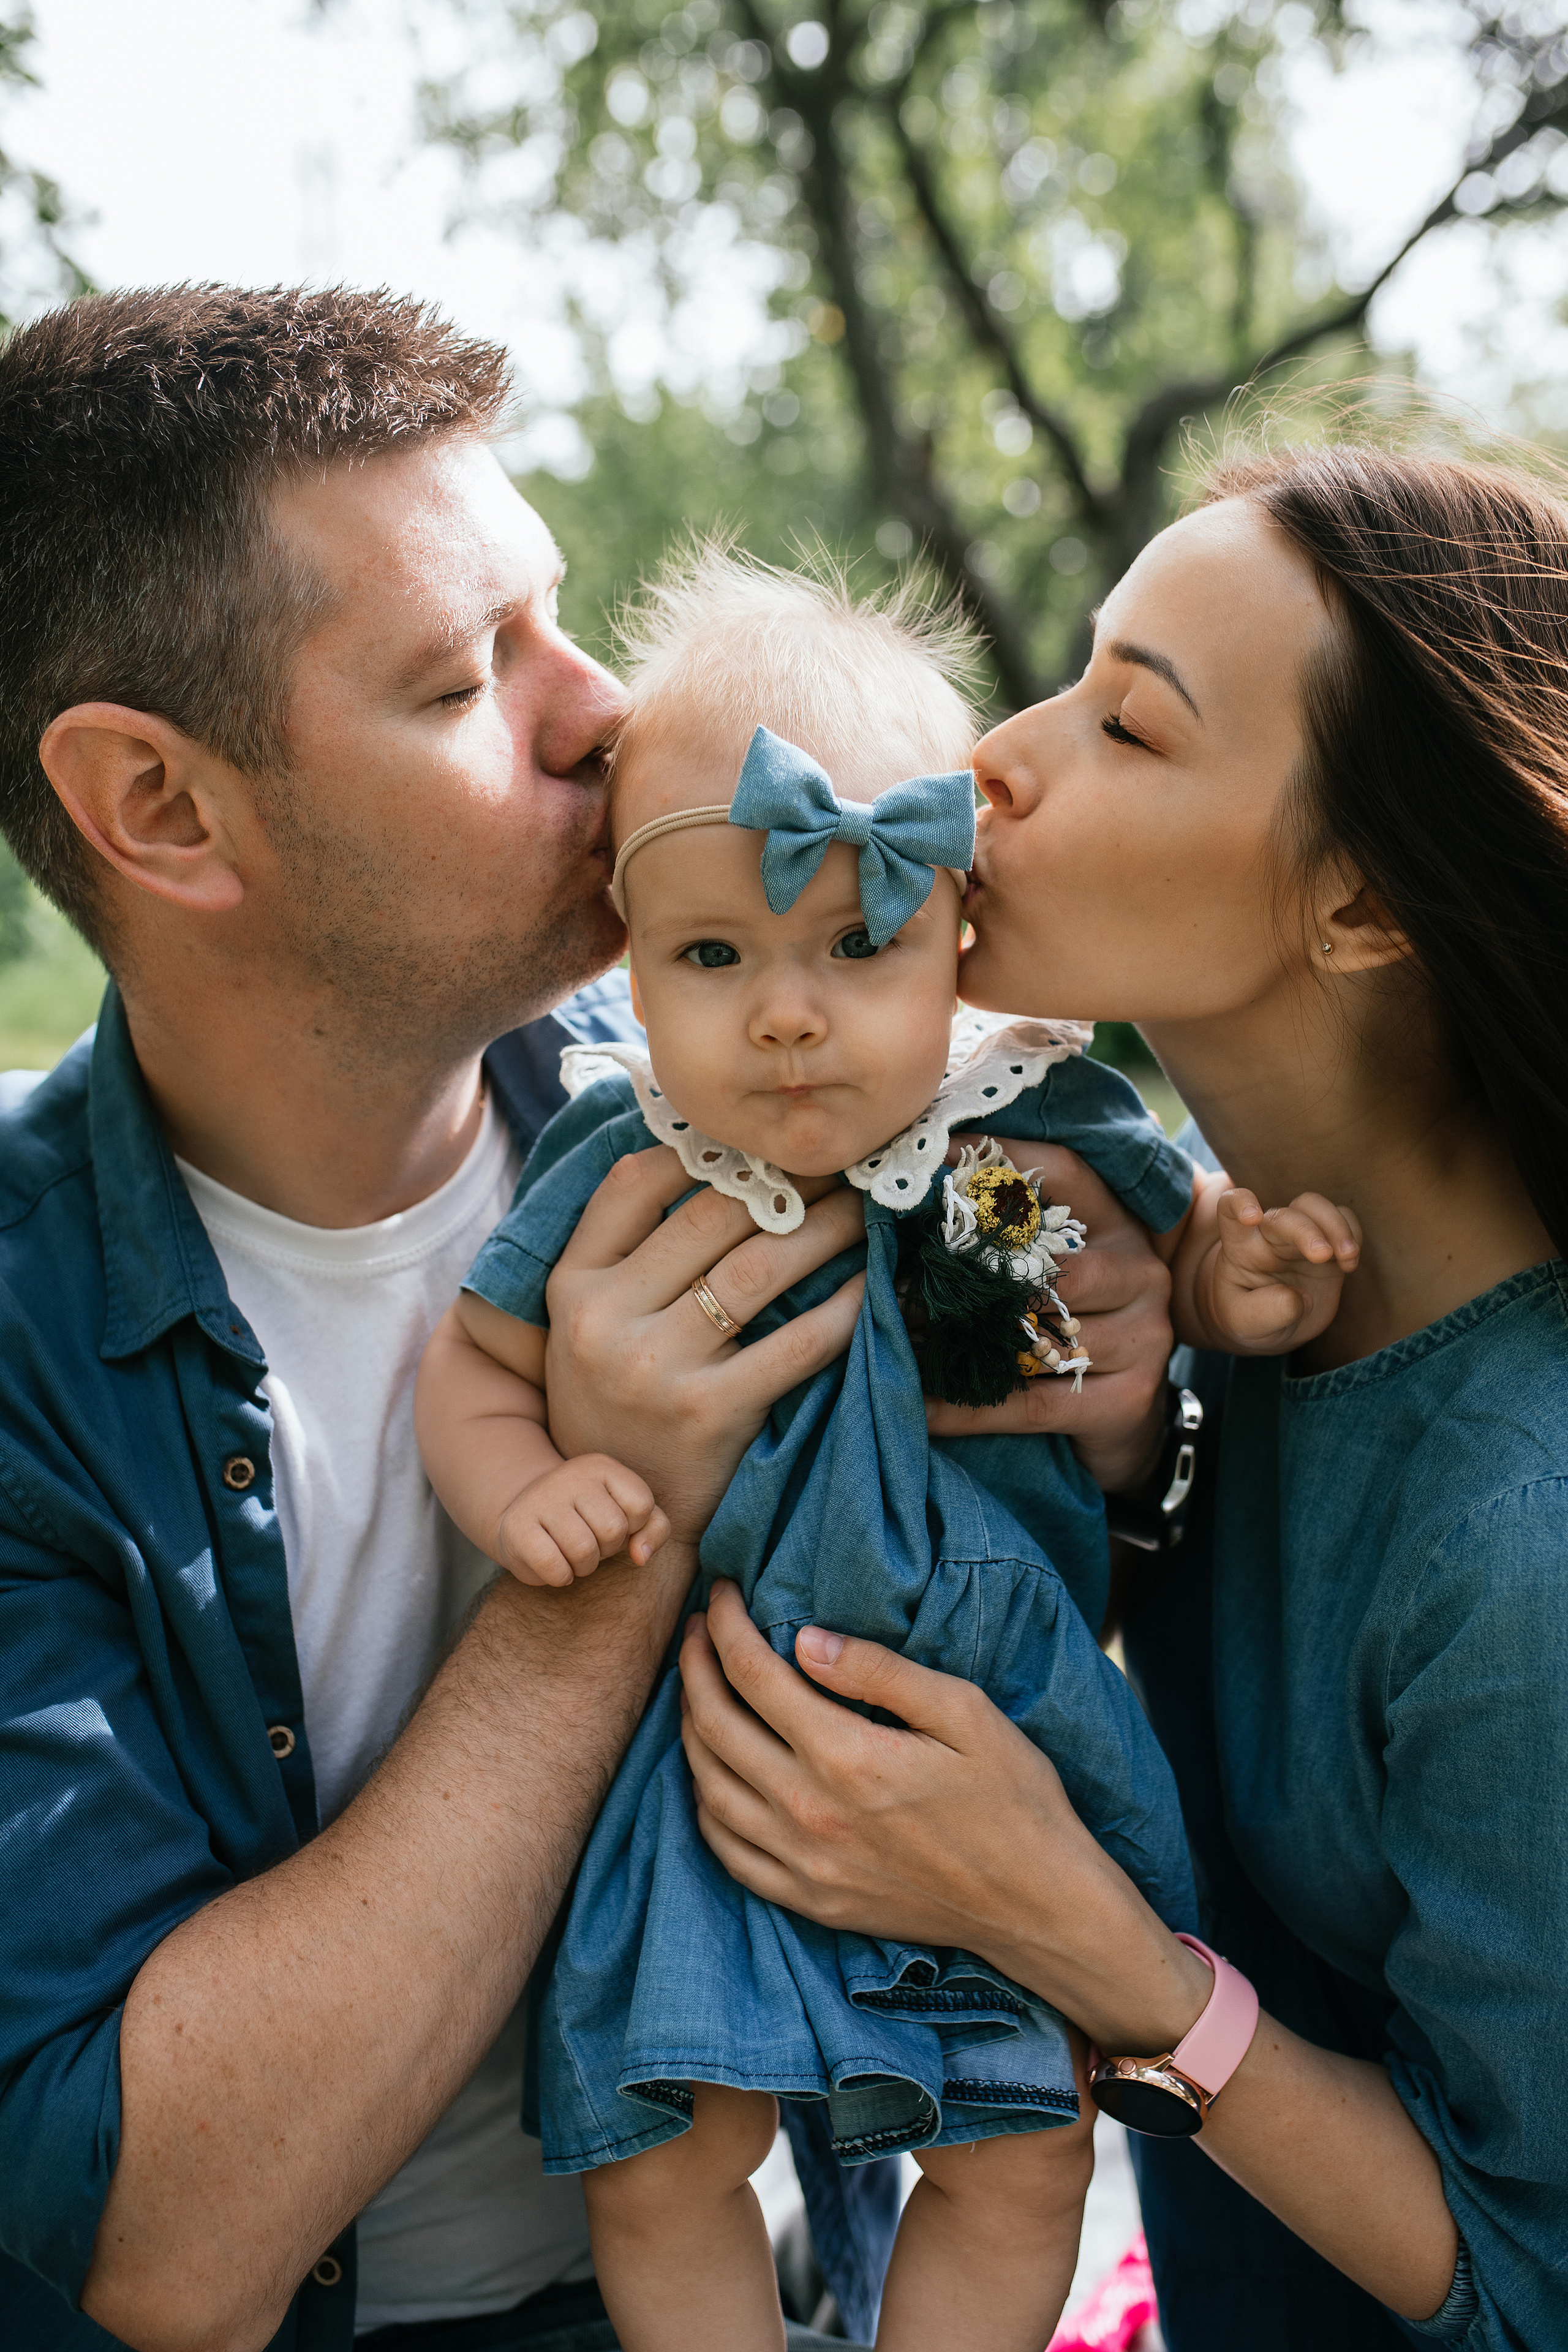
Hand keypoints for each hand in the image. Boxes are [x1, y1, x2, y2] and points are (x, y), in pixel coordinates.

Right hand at [495, 1454, 670, 1587]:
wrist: (525, 1516)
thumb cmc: (587, 1518)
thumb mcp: (627, 1515)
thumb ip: (655, 1528)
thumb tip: (641, 1556)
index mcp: (602, 1467)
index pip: (642, 1505)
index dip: (632, 1527)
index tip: (612, 1522)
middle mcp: (570, 1475)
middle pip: (613, 1531)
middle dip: (606, 1548)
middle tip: (588, 1540)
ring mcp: (540, 1499)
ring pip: (584, 1551)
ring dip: (583, 1566)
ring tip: (571, 1553)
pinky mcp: (517, 1527)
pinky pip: (554, 1567)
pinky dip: (561, 1577)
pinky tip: (554, 1564)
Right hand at [542, 1148, 865, 1542]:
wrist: (619, 1514)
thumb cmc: (617, 1402)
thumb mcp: (588, 1322)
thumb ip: (626, 1249)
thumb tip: (702, 1155)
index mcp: (573, 1285)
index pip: (633, 1184)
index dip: (703, 1150)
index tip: (759, 1141)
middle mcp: (603, 1320)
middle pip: (711, 1215)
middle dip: (785, 1181)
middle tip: (837, 1165)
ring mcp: (656, 1368)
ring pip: (758, 1267)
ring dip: (825, 1229)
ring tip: (862, 1212)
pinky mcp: (710, 1414)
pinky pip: (797, 1344)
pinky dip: (844, 1308)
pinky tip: (870, 1286)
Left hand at [678, 1582, 1209, 2056]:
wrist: (1038, 1904)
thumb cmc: (1012, 1798)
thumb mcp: (963, 1711)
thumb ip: (878, 1672)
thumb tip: (804, 1638)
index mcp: (847, 1757)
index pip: (753, 1675)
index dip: (725, 1625)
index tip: (719, 1593)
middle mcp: (810, 1813)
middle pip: (715, 1727)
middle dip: (694, 1667)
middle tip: (695, 1630)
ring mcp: (804, 1865)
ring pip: (707, 1789)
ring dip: (688, 1731)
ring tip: (697, 1690)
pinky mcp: (809, 1901)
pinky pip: (727, 1851)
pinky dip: (704, 1805)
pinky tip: (711, 1775)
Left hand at [923, 1137, 1173, 1493]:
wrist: (1127, 1412)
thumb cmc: (1072, 1320)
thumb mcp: (1060, 1261)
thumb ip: (1013, 1226)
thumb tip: (927, 1174)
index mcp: (1121, 1223)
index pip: (1064, 1172)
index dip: (1002, 1157)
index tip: (934, 1154)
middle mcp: (1140, 1271)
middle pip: (1045, 1263)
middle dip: (966, 1274)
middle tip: (896, 1277)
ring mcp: (1143, 1336)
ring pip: (1037, 1335)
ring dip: (959, 1342)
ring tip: (899, 1340)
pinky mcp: (1129, 1398)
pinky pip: (1034, 1403)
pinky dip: (970, 1408)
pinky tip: (921, 1408)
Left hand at [1202, 1187, 1360, 1353]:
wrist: (1275, 1324)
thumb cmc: (1250, 1318)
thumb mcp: (1244, 1324)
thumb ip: (1264, 1313)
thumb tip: (1297, 1299)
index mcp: (1239, 1246)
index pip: (1229, 1208)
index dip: (1239, 1202)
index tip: (1252, 1217)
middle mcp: (1269, 1234)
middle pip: (1285, 1214)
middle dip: (1305, 1229)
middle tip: (1321, 1255)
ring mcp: (1299, 1235)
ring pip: (1315, 1206)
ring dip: (1335, 1225)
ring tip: (1347, 1257)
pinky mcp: (1328, 1243)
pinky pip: (1343, 1219)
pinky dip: (1353, 1233)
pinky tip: (1349, 1264)